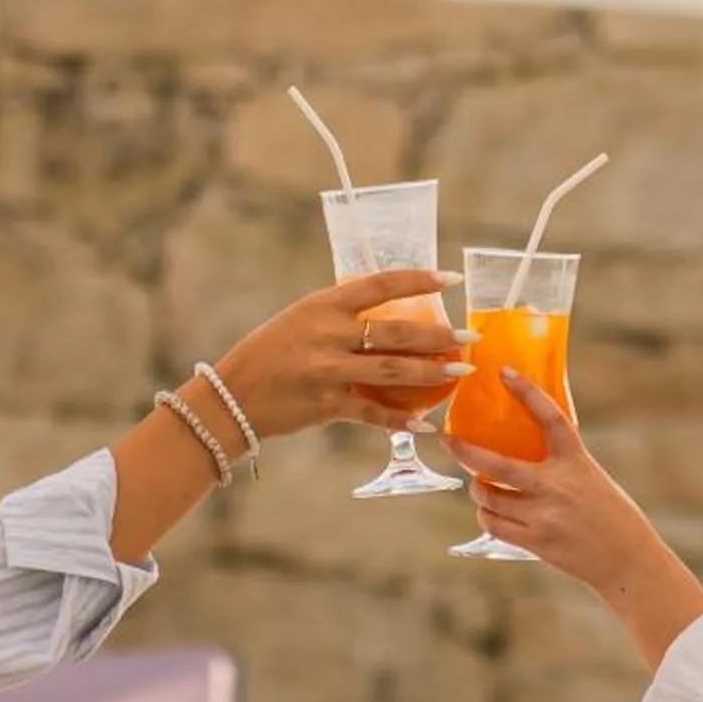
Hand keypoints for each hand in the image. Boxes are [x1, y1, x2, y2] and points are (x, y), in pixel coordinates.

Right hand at [214, 269, 470, 438]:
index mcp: (323, 304)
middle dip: (440, 336)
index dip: (418, 279)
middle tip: (469, 338)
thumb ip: (339, 316)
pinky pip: (372, 412)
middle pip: (396, 332)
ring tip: (460, 373)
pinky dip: (399, 420)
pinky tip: (425, 424)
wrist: (232, 395)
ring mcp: (327, 370)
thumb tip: (386, 314)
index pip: (380, 284)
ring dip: (432, 373)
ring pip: (392, 370)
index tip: (450, 277)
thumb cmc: (269, 353)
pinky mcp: (326, 404)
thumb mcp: (300, 319)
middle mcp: (327, 333)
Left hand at [445, 373, 664, 586]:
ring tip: (481, 487)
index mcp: (577, 462)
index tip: (505, 372)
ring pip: (489, 497)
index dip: (527, 392)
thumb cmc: (613, 517)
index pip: (550, 418)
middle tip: (451, 442)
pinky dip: (487, 516)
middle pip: (498, 465)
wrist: (629, 561)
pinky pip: (493, 524)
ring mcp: (544, 516)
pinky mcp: (535, 541)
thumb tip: (524, 451)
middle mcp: (558, 485)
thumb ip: (561, 465)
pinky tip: (491, 512)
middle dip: (467, 452)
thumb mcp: (591, 478)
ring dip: (479, 491)